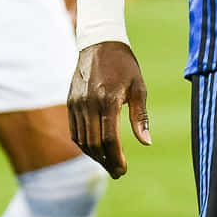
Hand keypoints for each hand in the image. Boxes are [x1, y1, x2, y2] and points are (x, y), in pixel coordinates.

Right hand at [67, 42, 150, 177]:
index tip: (123, 170)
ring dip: (94, 156)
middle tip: (118, 173)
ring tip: (108, 163)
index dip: (115, 158)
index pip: (108, 139)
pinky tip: (95, 149)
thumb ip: (140, 117)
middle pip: (94, 144)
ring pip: (82, 140)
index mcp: (108, 100)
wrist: (99, 43)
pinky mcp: (70, 102)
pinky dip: (84, 144)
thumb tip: (146, 142)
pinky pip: (75, 130)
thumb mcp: (138, 87)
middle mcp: (88, 103)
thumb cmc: (124, 65)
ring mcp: (76, 103)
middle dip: (106, 162)